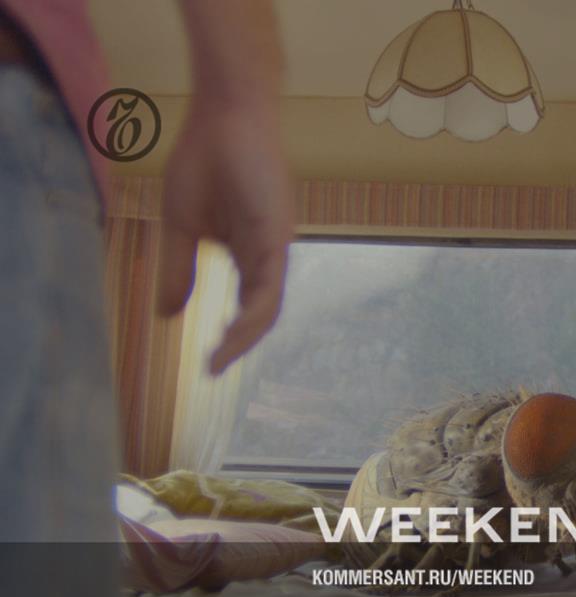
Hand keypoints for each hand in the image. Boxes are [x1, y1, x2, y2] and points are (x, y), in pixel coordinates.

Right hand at [157, 100, 293, 374]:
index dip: (231, 335)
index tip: (207, 363)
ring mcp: (276, 245)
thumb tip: (166, 315)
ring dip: (244, 336)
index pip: (248, 305)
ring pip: (267, 305)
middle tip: (214, 370)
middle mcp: (268, 254)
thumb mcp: (181, 225)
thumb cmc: (205, 161)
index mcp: (249, 252)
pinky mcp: (276, 235)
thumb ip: (178, 270)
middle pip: (261, 311)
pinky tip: (234, 332)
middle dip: (239, 343)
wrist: (225, 115)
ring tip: (219, 359)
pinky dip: (253, 314)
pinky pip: (269, 285)